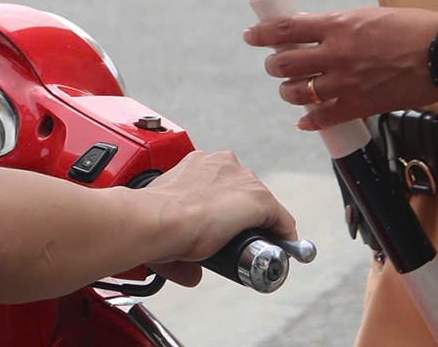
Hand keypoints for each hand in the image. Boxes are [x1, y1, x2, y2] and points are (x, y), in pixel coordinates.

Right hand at [138, 150, 296, 287]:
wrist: (159, 220)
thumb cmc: (154, 216)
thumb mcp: (165, 221)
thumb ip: (179, 242)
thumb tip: (191, 274)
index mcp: (197, 162)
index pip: (222, 183)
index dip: (224, 206)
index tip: (221, 223)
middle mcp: (223, 164)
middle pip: (244, 190)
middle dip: (241, 214)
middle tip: (234, 238)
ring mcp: (243, 180)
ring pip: (262, 203)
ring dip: (260, 223)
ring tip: (255, 247)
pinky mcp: (260, 200)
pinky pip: (281, 219)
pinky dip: (283, 235)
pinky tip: (279, 248)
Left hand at [245, 8, 437, 130]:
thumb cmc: (411, 28)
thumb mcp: (367, 15)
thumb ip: (337, 26)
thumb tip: (313, 32)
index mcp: (338, 25)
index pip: (286, 28)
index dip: (262, 33)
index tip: (251, 35)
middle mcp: (336, 54)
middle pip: (284, 64)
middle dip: (274, 65)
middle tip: (275, 65)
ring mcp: (347, 82)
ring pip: (299, 93)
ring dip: (289, 92)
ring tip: (291, 90)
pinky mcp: (361, 106)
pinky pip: (324, 118)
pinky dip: (309, 121)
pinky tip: (305, 120)